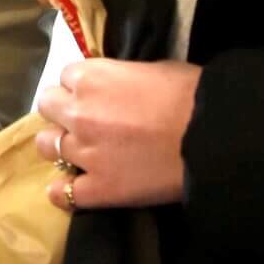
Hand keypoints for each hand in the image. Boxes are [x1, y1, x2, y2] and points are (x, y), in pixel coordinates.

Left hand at [34, 58, 199, 210]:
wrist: (215, 137)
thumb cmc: (193, 95)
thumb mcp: (153, 69)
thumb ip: (122, 77)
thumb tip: (119, 87)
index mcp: (90, 77)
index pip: (65, 77)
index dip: (81, 87)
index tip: (96, 95)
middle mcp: (77, 112)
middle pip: (47, 107)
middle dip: (63, 111)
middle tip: (85, 121)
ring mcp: (84, 152)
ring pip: (47, 146)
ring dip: (60, 147)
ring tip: (80, 153)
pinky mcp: (99, 188)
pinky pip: (64, 194)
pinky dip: (65, 193)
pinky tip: (73, 191)